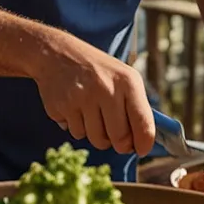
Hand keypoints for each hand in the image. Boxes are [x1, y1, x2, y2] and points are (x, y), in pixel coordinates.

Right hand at [30, 33, 154, 156]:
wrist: (57, 53)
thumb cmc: (98, 70)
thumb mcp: (123, 77)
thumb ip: (136, 106)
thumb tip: (146, 141)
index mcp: (127, 81)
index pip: (143, 123)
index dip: (144, 144)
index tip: (141, 150)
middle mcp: (106, 89)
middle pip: (119, 139)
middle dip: (120, 144)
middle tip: (117, 138)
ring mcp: (82, 98)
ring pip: (96, 140)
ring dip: (97, 135)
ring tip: (94, 116)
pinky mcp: (62, 106)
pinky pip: (76, 133)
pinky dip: (78, 127)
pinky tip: (76, 109)